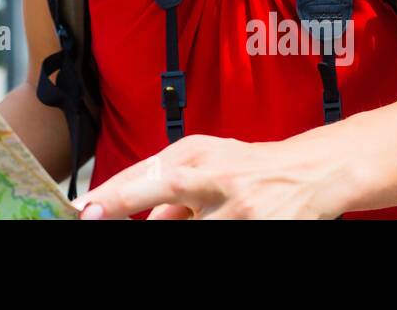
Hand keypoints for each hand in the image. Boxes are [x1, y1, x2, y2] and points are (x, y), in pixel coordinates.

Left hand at [69, 134, 354, 218]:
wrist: (311, 172)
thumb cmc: (248, 166)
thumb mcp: (205, 164)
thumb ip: (169, 192)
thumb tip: (140, 219)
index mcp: (196, 157)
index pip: (146, 178)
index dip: (113, 198)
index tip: (85, 211)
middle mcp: (216, 178)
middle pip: (165, 193)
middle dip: (131, 209)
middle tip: (97, 218)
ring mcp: (239, 209)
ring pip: (192, 229)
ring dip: (180, 227)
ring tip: (199, 216)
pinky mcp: (261, 230)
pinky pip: (219, 240)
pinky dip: (206, 234)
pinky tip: (213, 223)